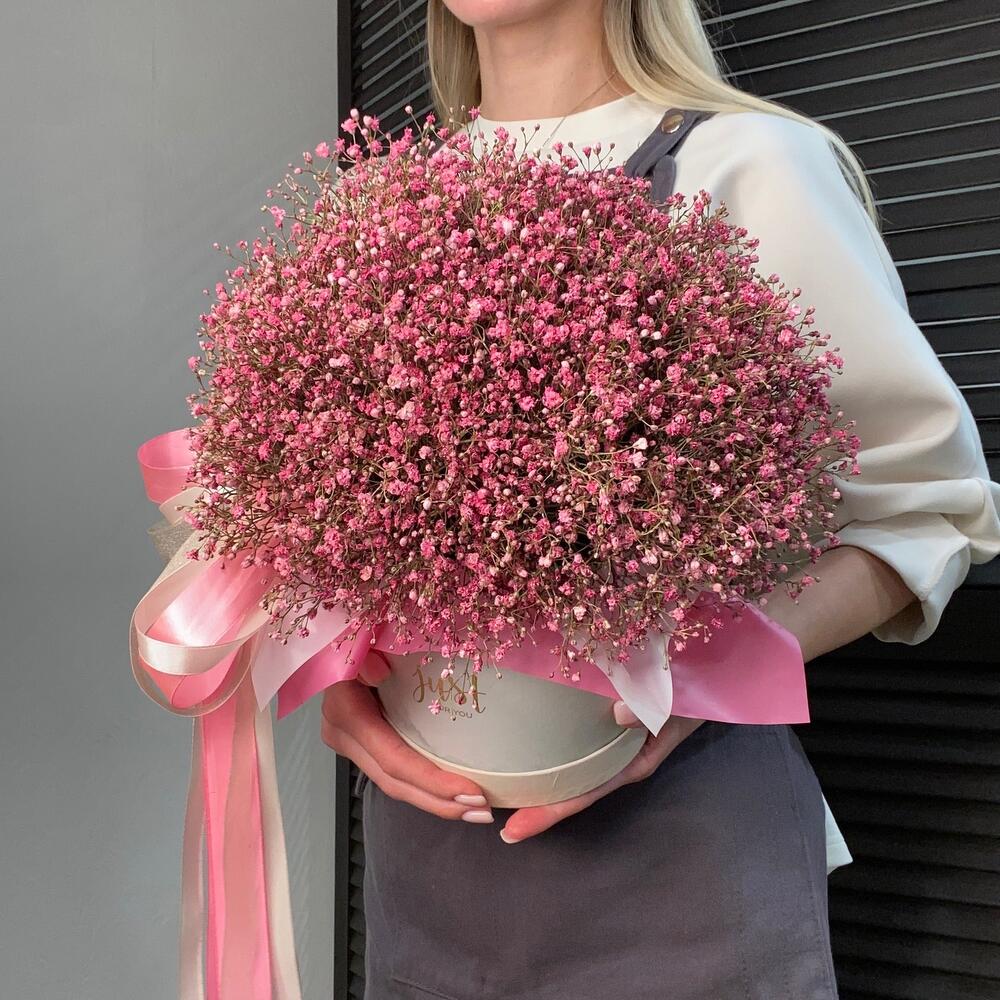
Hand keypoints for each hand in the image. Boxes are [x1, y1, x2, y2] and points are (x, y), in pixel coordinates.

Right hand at [320, 652, 494, 823]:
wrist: (337, 635)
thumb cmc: (361, 633)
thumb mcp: (364, 637)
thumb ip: (368, 654)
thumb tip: (378, 671)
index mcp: (346, 710)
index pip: (394, 759)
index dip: (433, 781)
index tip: (473, 792)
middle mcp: (341, 732)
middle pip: (394, 781)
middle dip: (440, 802)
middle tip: (484, 812)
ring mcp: (348, 741)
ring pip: (392, 784)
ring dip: (434, 800)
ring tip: (475, 810)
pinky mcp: (359, 742)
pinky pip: (392, 771)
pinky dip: (423, 784)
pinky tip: (451, 791)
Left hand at [498, 702, 704, 843]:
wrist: (705, 679)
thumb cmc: (692, 693)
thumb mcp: (677, 703)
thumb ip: (651, 710)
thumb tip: (619, 715)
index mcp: (632, 763)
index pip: (584, 794)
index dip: (549, 811)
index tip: (514, 829)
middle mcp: (618, 762)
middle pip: (573, 790)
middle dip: (539, 807)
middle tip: (500, 824)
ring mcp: (613, 748)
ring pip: (574, 772)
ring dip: (543, 783)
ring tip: (505, 792)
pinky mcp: (609, 731)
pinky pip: (578, 747)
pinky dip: (554, 754)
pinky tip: (530, 752)